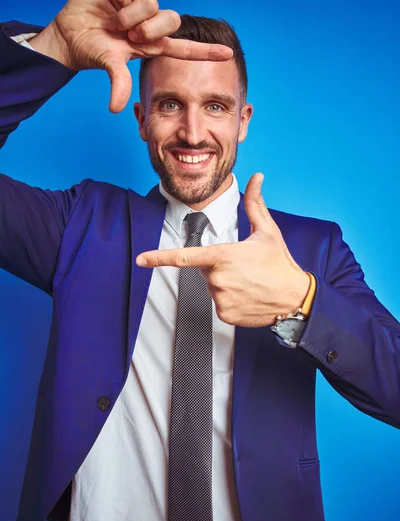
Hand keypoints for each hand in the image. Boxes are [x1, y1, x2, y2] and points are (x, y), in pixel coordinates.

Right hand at [29, 0, 232, 112]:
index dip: (206, 53)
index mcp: (153, 45)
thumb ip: (117, 82)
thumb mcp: (108, 64)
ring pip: (152, 4)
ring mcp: (141, 6)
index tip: (228, 55)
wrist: (69, 32)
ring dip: (130, 15)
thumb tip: (114, 109)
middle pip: (173, 20)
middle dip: (151, 29)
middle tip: (130, 35)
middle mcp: (152, 25)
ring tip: (114, 21)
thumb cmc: (92, 50)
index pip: (185, 49)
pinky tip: (110, 2)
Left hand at [136, 174, 309, 327]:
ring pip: (212, 287)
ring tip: (248, 282)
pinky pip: (219, 303)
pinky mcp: (224, 314)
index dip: (159, 257)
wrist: (295, 298)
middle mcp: (218, 278)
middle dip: (218, 266)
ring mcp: (220, 298)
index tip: (141, 259)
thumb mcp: (267, 231)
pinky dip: (230, 300)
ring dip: (225, 283)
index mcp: (223, 255)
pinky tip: (247, 296)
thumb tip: (256, 178)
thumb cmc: (280, 263)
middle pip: (204, 269)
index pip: (184, 256)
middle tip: (244, 267)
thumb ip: (254, 203)